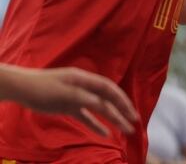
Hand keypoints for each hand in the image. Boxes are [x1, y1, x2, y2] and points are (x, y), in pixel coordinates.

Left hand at [16, 66, 137, 135]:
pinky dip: (96, 125)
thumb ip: (84, 97)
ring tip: (125, 130)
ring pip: (99, 109)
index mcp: (85, 80)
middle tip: (134, 122)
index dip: (122, 101)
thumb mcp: (65, 92)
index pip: (109, 90)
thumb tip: (103, 103)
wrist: (22, 88)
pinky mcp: (69, 107)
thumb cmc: (43, 87)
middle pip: (107, 99)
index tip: (131, 112)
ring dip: (113, 119)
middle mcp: (84, 88)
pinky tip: (105, 134)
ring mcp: (77, 98)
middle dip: (122, 111)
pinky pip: (86, 117)